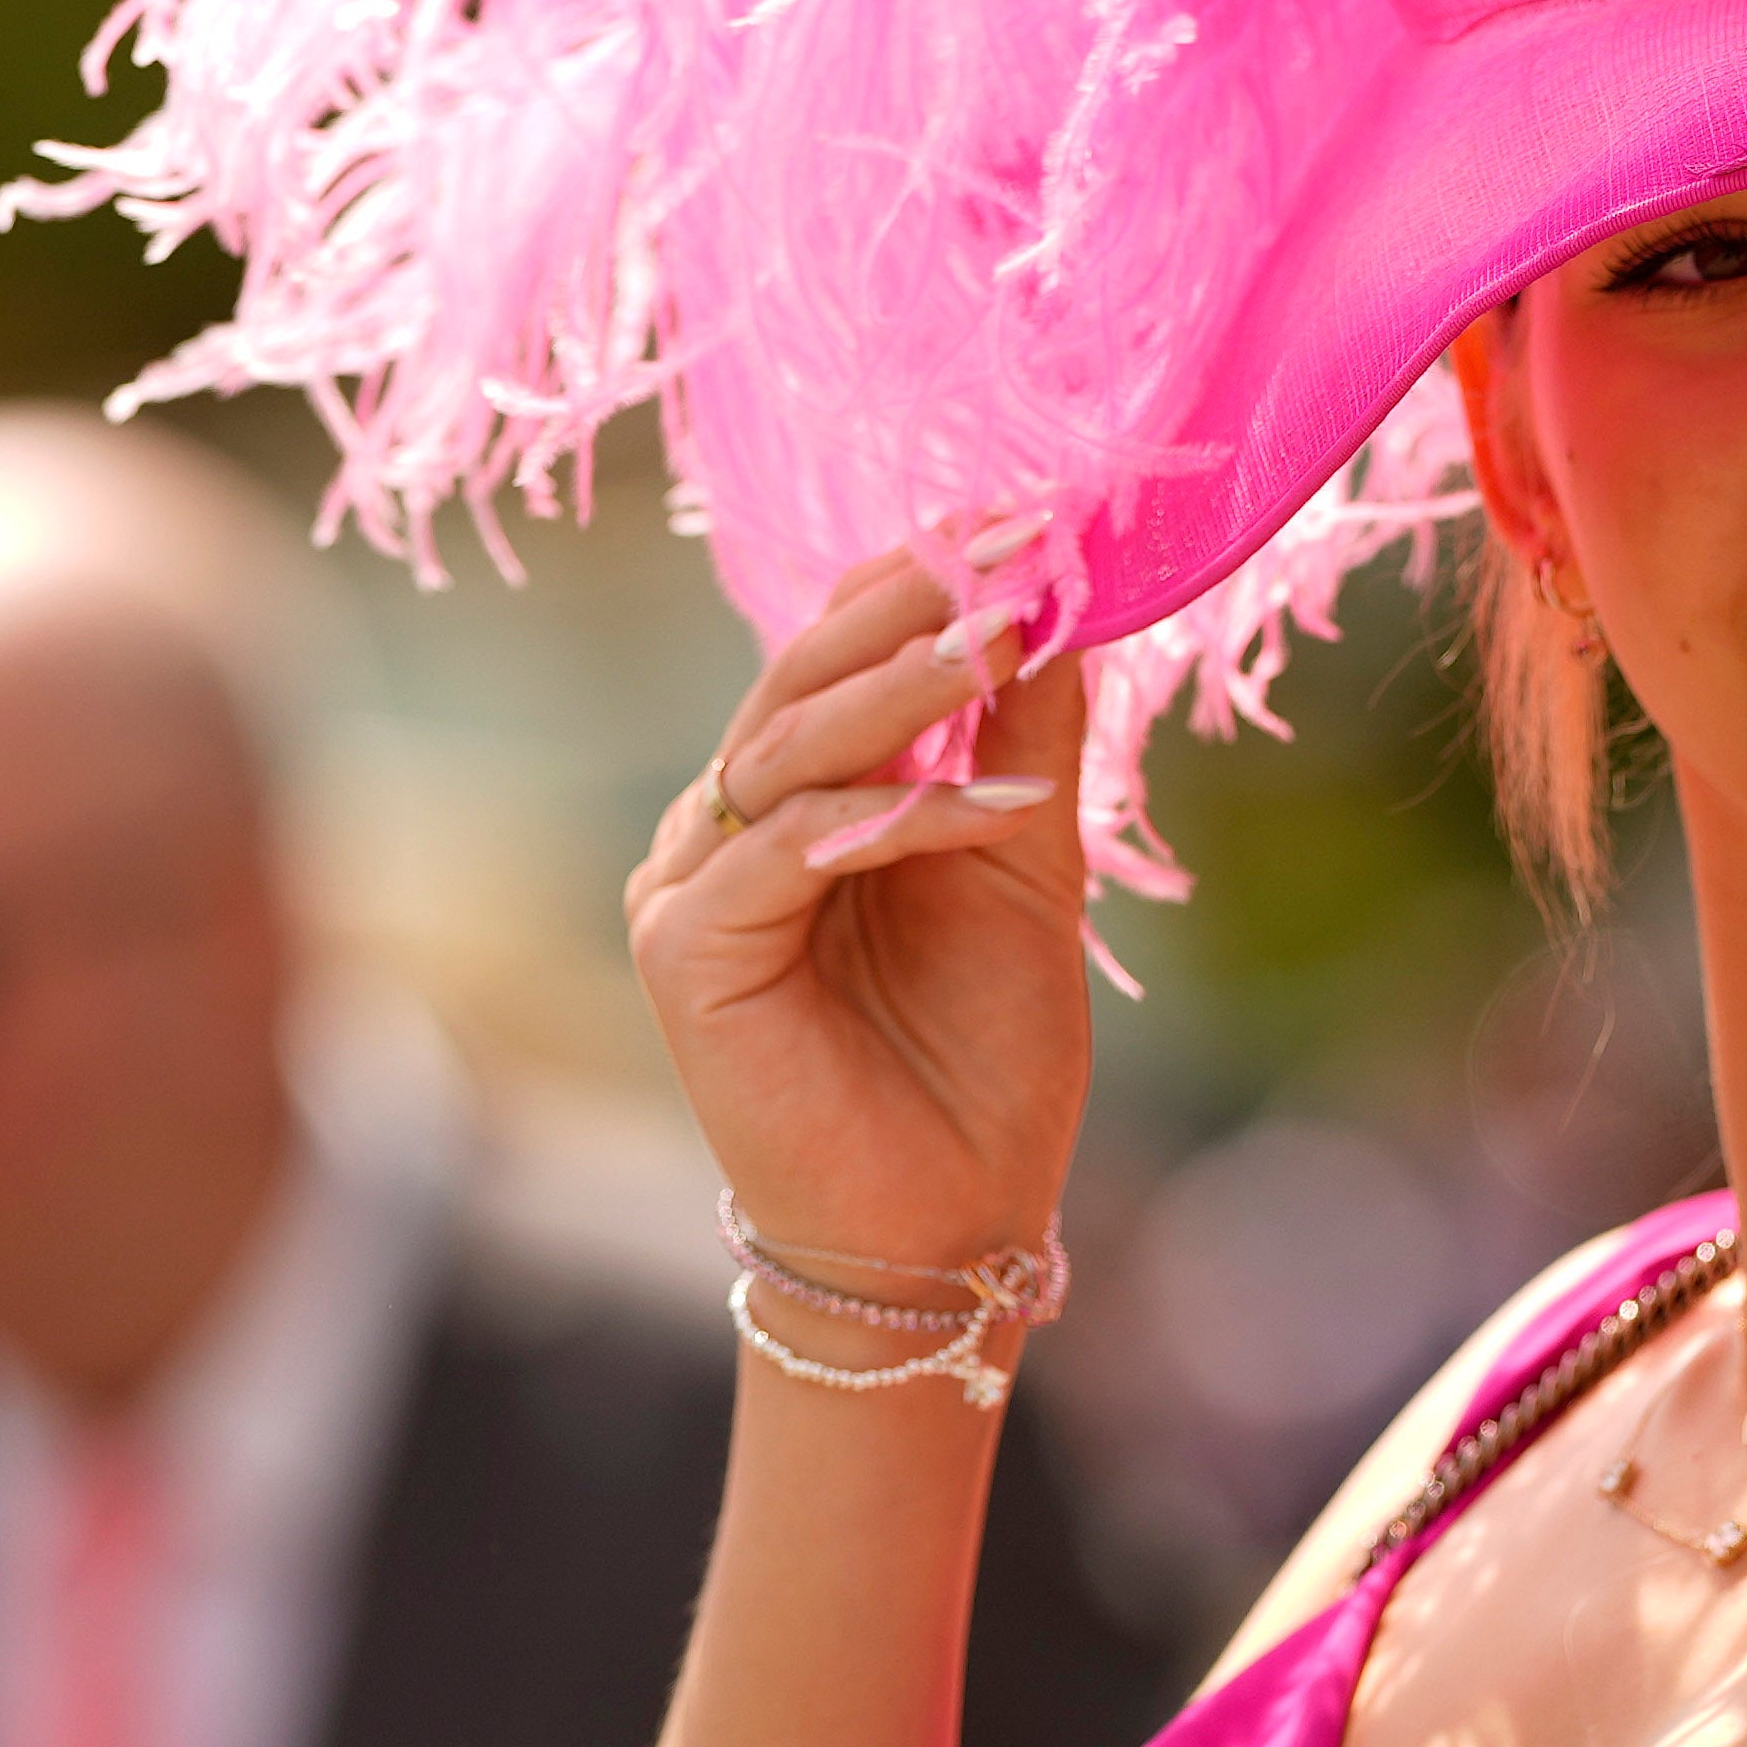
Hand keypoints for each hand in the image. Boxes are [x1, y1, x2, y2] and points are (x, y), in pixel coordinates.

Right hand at [628, 538, 1095, 1289]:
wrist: (952, 1231)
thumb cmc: (983, 1060)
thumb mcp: (1028, 864)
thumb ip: (1025, 736)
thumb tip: (1062, 594)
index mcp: (802, 798)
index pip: (841, 653)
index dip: (922, 578)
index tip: (1027, 515)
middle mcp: (731, 827)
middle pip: (799, 677)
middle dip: (908, 602)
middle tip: (1011, 545)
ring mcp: (694, 886)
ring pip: (783, 745)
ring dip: (900, 686)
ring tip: (1004, 638)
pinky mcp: (684, 954)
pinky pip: (781, 849)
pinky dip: (888, 817)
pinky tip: (990, 800)